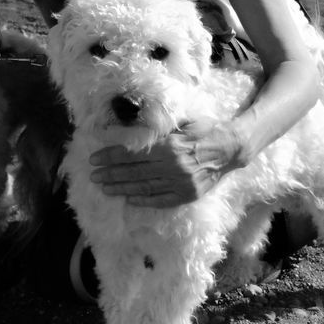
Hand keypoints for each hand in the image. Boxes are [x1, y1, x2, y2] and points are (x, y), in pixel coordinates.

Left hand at [89, 120, 245, 207]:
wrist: (229, 149)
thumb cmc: (202, 131)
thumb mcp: (180, 122)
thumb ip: (157, 130)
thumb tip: (129, 131)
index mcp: (170, 147)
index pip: (133, 155)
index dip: (111, 157)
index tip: (95, 159)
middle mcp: (173, 167)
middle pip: (134, 173)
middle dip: (110, 174)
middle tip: (93, 176)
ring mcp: (180, 184)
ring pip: (144, 188)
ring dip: (121, 188)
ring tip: (104, 188)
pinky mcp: (186, 196)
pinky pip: (160, 200)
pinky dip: (143, 200)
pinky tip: (128, 199)